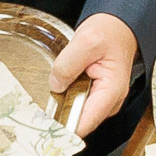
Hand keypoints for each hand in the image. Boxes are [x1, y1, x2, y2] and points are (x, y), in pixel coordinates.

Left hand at [52, 14, 138, 131]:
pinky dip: (65, 101)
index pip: (87, 122)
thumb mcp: (86, 41)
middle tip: (38, 116)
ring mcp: (102, 100)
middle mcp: (109, 101)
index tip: (45, 128)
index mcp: (112, 91)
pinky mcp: (94, 95)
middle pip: (81, 122)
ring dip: (61, 110)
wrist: (118, 26)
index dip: (65, 129)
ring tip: (44, 105)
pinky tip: (55, 94)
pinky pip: (76, 104)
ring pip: (77, 114)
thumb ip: (68, 64)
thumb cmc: (110, 32)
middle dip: (60, 120)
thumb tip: (56, 85)